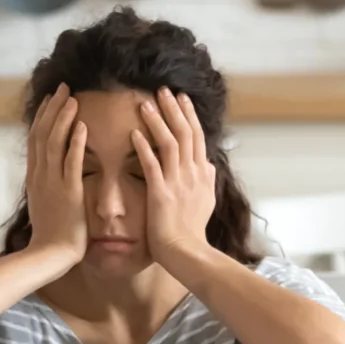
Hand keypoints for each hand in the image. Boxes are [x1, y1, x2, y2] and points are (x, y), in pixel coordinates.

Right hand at [24, 84, 87, 260]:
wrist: (49, 256)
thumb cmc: (51, 236)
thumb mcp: (45, 206)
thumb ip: (48, 188)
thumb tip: (50, 177)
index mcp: (35, 178)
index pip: (36, 140)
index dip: (43, 117)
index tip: (51, 100)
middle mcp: (40, 176)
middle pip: (42, 134)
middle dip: (52, 109)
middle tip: (62, 88)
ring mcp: (52, 183)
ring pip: (54, 142)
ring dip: (63, 118)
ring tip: (72, 98)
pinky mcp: (68, 193)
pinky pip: (71, 163)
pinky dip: (76, 143)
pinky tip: (83, 125)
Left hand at [135, 87, 216, 265]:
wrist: (188, 253)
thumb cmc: (192, 232)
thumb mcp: (206, 202)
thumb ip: (207, 180)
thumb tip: (209, 164)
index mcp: (202, 174)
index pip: (197, 137)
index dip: (189, 115)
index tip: (181, 98)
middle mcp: (193, 174)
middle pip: (185, 133)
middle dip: (174, 109)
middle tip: (163, 90)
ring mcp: (178, 183)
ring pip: (169, 143)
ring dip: (157, 121)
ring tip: (145, 104)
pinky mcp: (162, 193)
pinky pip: (152, 165)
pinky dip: (144, 147)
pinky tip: (134, 133)